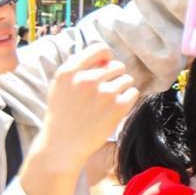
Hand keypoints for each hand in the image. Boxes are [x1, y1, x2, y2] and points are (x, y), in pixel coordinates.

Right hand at [39, 43, 138, 162]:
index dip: (106, 57)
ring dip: (121, 88)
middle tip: (104, 92)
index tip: (106, 66)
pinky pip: (134, 92)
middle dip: (114, 76)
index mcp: (69, 72)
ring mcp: (104, 93)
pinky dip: (128, 100)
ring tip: (107, 102)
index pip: (99, 49)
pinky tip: (114, 109)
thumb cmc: (63, 115)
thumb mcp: (61, 86)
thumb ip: (80, 69)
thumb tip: (107, 57)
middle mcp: (87, 80)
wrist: (63, 145)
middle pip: (117, 65)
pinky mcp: (118, 107)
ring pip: (127, 79)